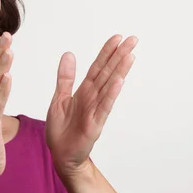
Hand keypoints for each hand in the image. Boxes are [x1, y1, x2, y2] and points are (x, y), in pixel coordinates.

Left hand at [45, 34, 137, 178]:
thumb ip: (65, 78)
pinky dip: (111, 93)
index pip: (97, 68)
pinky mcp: (94, 124)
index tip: (117, 37)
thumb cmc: (61, 130)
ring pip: (108, 87)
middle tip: (133, 39)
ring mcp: (95, 110)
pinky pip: (104, 106)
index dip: (106, 53)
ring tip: (130, 55)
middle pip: (107, 73)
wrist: (61, 154)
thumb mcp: (59, 99)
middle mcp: (92, 98)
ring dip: (119, 71)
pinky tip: (119, 81)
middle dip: (119, 56)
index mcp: (83, 92)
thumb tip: (69, 54)